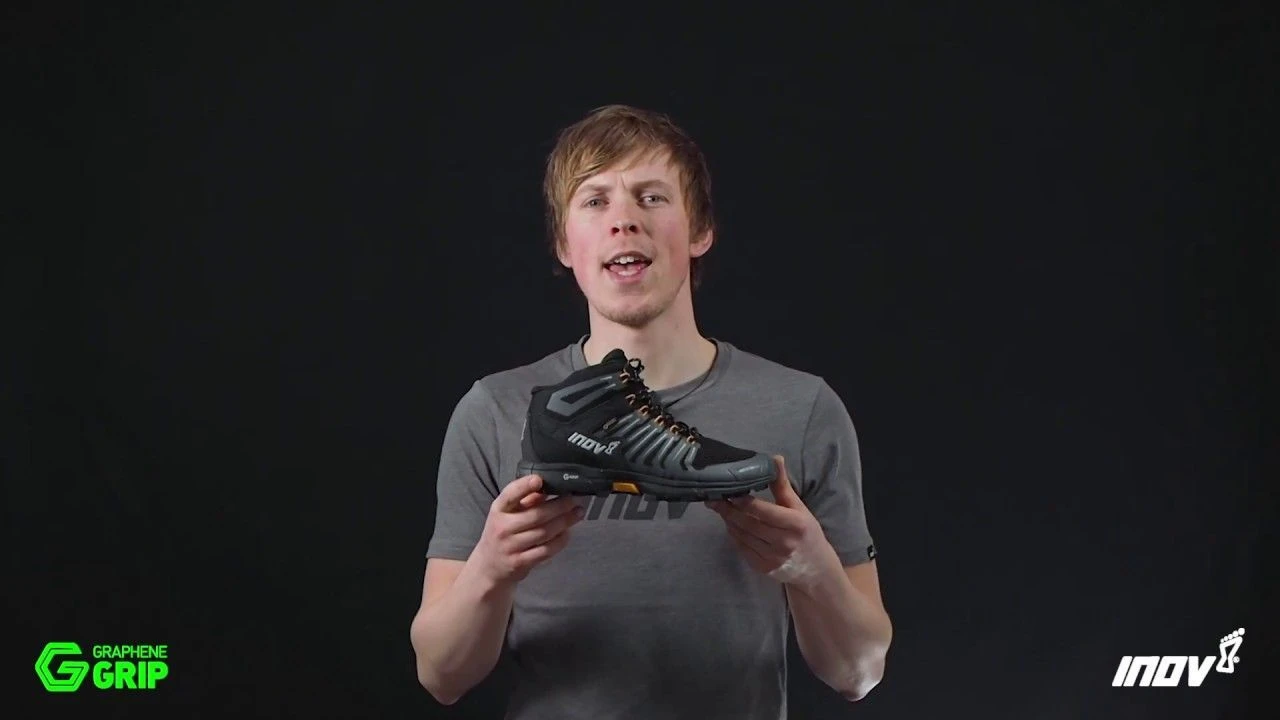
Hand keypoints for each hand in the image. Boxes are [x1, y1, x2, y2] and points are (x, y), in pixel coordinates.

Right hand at [472, 474, 584, 584]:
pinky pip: (545, 550)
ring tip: (577, 514)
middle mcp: (502, 527)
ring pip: (544, 533)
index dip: (524, 486)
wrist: (490, 565)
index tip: (539, 480)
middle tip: (575, 500)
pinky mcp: (520, 562)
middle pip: (536, 515)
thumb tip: (546, 487)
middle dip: (559, 507)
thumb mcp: (508, 513)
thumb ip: (525, 500)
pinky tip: (567, 533)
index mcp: (498, 510)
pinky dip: (560, 541)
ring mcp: (511, 546)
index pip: (510, 495)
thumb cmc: (503, 532)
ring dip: (564, 523)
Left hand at [707, 456, 837, 589]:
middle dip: (728, 510)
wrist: (816, 568)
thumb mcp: (799, 507)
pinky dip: (734, 535)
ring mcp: (772, 558)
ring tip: (720, 509)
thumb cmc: (806, 532)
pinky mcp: (763, 568)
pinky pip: (742, 549)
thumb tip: (775, 458)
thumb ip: (783, 485)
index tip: (729, 492)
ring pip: (742, 536)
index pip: (763, 511)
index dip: (743, 502)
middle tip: (714, 499)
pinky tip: (731, 524)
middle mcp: (784, 542)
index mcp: (795, 524)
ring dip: (729, 521)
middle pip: (748, 524)